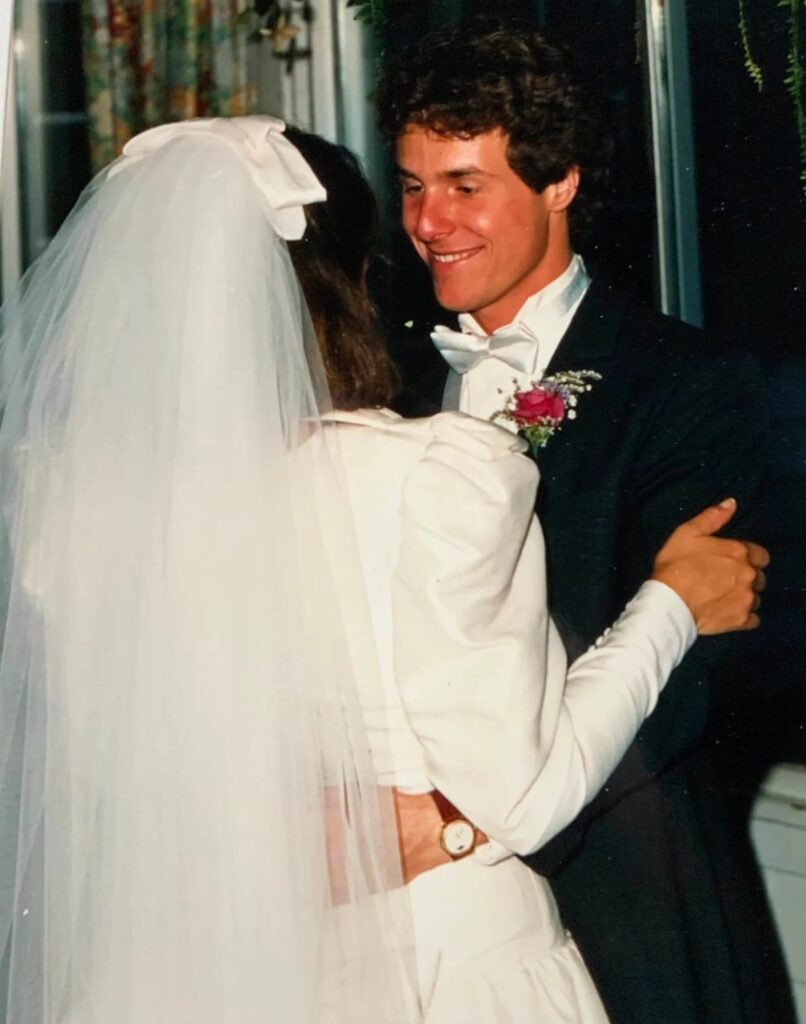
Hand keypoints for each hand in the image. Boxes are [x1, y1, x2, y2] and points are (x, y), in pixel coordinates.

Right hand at [651, 498, 768, 634]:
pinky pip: (753, 620)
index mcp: (739, 552)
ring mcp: (747, 599)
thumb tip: (731, 503)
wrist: (669, 601)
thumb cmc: (676, 564)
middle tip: (726, 579)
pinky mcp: (741, 620)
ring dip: (745, 596)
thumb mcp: (688, 532)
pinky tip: (729, 613)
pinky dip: (745, 616)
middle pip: (759, 577)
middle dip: (747, 577)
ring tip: (725, 597)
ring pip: (756, 598)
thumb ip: (712, 517)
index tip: (732, 561)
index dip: (748, 557)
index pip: (760, 555)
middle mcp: (749, 575)